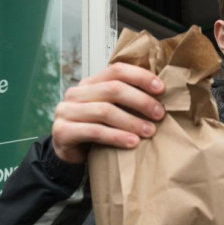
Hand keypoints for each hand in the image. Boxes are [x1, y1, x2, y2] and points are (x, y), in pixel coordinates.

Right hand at [51, 62, 165, 163]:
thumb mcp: (109, 110)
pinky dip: (117, 137)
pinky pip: (95, 131)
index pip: (117, 70)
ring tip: (149, 131)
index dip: (140, 77)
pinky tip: (132, 142)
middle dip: (140, 101)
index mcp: (89, 83)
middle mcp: (76, 93)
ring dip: (131, 121)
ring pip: (105, 111)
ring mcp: (66, 111)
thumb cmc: (94, 130)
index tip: (161, 89)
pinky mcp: (62, 131)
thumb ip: (124, 99)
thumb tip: (160, 93)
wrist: (69, 154)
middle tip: (159, 114)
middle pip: (113, 89)